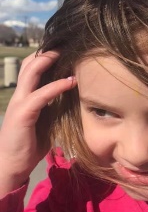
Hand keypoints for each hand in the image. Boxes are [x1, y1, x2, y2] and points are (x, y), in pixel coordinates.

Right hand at [0, 51, 76, 194]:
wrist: (13, 165)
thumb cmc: (30, 144)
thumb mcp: (46, 121)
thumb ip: (54, 107)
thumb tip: (72, 98)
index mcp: (25, 96)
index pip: (32, 69)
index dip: (46, 57)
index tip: (65, 50)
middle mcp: (20, 95)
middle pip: (29, 64)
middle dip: (47, 52)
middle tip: (67, 46)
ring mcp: (20, 103)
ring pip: (31, 72)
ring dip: (49, 60)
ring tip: (67, 54)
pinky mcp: (23, 113)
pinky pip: (41, 94)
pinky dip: (57, 86)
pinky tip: (71, 81)